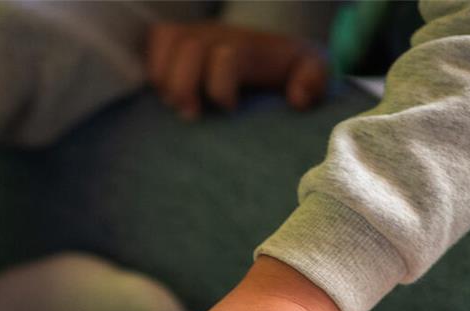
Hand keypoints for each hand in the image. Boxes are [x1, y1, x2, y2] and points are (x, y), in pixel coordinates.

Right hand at [148, 22, 328, 118]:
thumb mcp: (315, 73)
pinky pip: (156, 40)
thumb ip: (314, 80)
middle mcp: (220, 36)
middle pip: (188, 47)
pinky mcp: (182, 42)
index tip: (230, 110)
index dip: (220, 87)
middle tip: (194, 114)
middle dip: (185, 85)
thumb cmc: (295, 71)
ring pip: (166, 39)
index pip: (226, 56)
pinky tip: (167, 93)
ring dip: (166, 77)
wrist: (281, 54)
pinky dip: (154, 66)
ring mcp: (199, 35)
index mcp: (251, 47)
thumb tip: (297, 99)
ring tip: (179, 104)